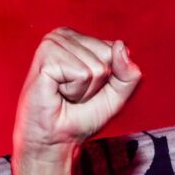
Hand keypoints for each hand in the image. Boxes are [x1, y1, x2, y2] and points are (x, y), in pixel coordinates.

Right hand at [12, 28, 140, 174]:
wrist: (53, 140)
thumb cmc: (78, 117)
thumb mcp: (115, 95)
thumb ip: (128, 73)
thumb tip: (120, 46)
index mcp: (77, 38)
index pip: (114, 49)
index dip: (107, 78)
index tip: (85, 89)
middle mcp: (63, 35)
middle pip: (107, 56)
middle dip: (96, 84)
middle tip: (73, 94)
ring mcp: (52, 44)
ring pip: (96, 67)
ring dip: (84, 90)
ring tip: (65, 95)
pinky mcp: (46, 58)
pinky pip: (82, 74)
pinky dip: (74, 91)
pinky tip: (57, 93)